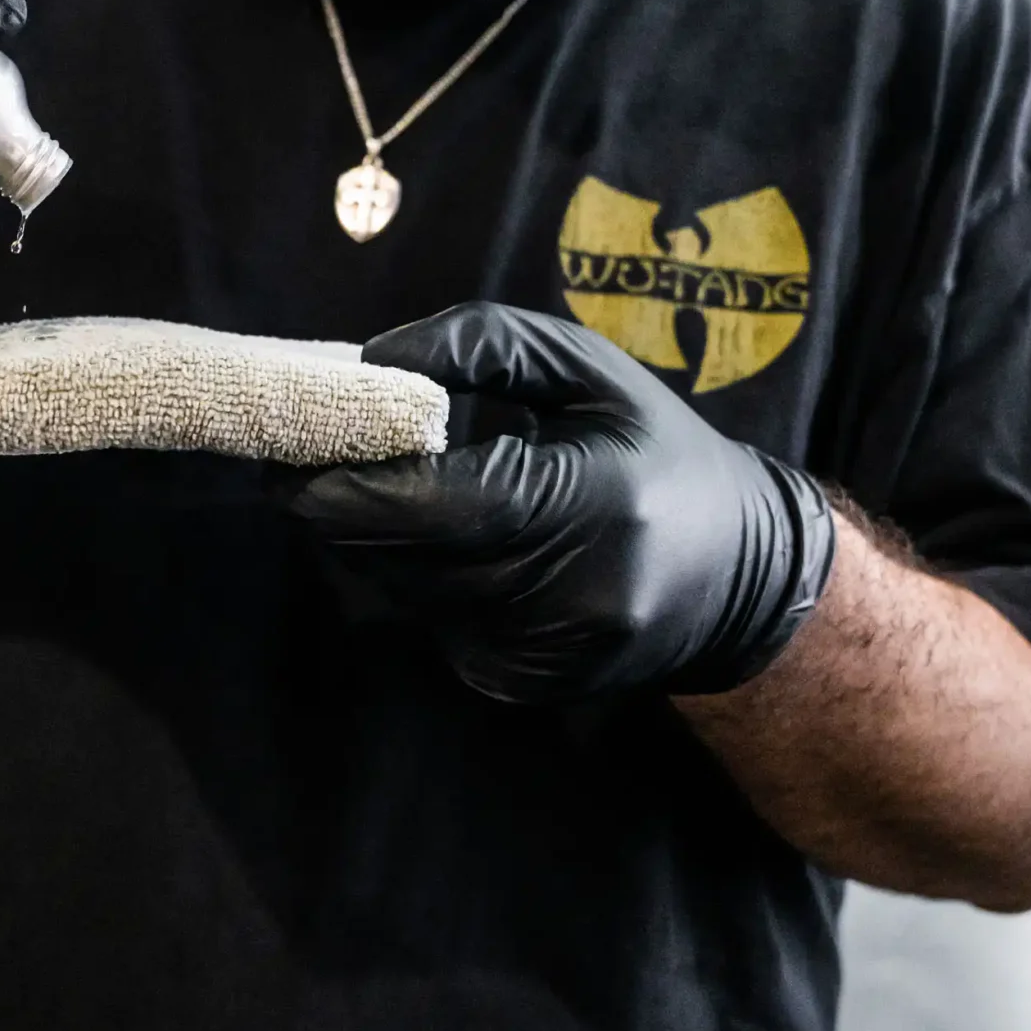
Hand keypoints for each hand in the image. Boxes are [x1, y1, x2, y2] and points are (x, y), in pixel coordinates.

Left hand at [290, 301, 834, 702]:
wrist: (740, 580)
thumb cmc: (657, 451)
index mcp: (594, 506)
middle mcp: (568, 597)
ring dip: (378, 535)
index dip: (345, 480)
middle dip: (339, 503)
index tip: (290, 441)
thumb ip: (485, 345)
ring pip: (402, 589)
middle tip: (308, 450)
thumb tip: (375, 361)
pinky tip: (459, 541)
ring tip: (402, 482)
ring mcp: (541, 654)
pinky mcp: (518, 684)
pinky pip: (428, 619)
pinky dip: (419, 574)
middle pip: (399, 552)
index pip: (433, 504)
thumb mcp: (590, 370)